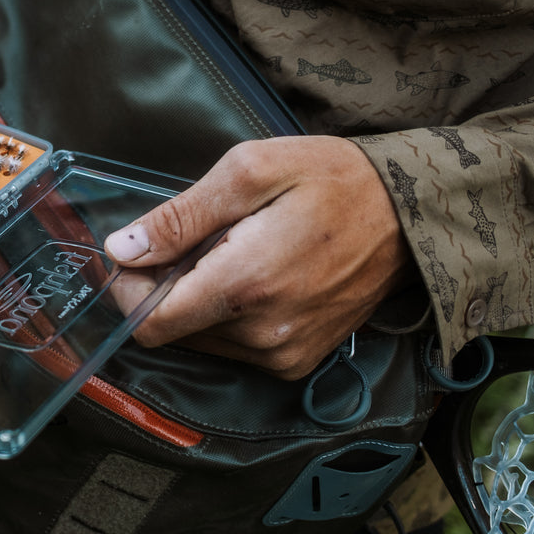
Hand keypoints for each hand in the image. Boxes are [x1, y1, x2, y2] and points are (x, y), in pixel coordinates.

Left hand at [103, 137, 413, 380]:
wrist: (411, 214)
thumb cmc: (331, 180)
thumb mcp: (249, 171)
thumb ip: (180, 217)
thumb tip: (122, 249)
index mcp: (244, 286)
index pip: (150, 322)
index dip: (128, 290)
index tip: (133, 255)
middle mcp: (262, 335)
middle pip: (173, 331)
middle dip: (165, 289)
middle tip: (192, 241)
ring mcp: (283, 356)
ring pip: (202, 341)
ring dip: (198, 302)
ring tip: (231, 253)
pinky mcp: (298, 362)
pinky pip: (236, 348)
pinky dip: (228, 316)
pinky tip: (255, 276)